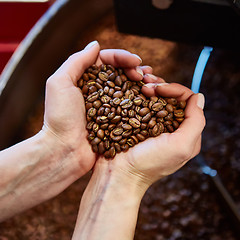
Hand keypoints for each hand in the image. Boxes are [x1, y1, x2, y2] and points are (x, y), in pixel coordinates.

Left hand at [43, 41, 151, 178]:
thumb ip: (76, 61)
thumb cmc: (60, 118)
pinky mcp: (116, 121)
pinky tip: (151, 98)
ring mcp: (109, 107)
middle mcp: (99, 91)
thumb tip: (96, 44)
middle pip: (120, 74)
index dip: (122, 58)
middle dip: (135, 70)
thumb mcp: (60, 83)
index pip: (107, 61)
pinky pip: (131, 108)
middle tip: (145, 73)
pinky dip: (142, 101)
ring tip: (152, 82)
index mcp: (86, 80)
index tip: (135, 61)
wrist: (64, 150)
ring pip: (128, 89)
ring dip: (141, 84)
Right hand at [72, 54, 204, 239]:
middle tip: (146, 84)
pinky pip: (140, 104)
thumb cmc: (149, 163)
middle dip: (160, 86)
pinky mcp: (136, 123)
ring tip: (138, 84)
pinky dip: (137, 94)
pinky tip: (132, 89)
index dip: (175, 90)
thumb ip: (195, 122)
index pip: (187, 101)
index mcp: (184, 132)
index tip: (159, 89)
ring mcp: (151, 124)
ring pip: (155, 98)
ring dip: (148, 87)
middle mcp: (169, 126)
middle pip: (171, 97)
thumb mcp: (180, 146)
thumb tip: (199, 97)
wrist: (118, 174)